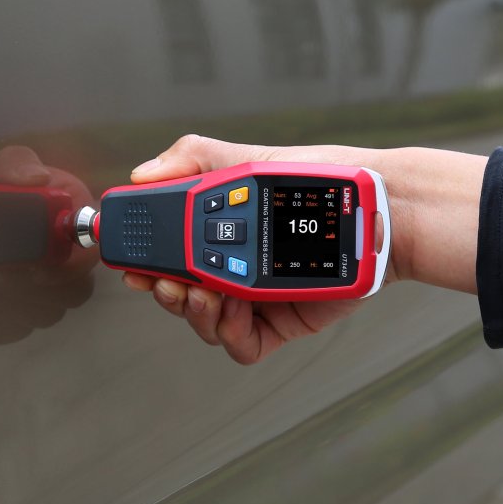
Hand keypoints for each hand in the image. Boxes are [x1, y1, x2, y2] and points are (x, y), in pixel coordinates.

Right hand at [122, 135, 400, 363]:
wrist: (374, 208)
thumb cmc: (321, 179)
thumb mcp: (252, 158)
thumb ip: (196, 158)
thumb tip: (145, 172)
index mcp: (220, 229)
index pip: (169, 249)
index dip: (144, 258)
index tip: (128, 257)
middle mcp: (233, 265)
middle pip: (180, 291)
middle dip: (164, 289)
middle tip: (162, 279)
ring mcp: (255, 298)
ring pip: (205, 322)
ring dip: (193, 312)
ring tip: (199, 293)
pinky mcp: (282, 323)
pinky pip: (243, 345)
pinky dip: (229, 334)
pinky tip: (232, 311)